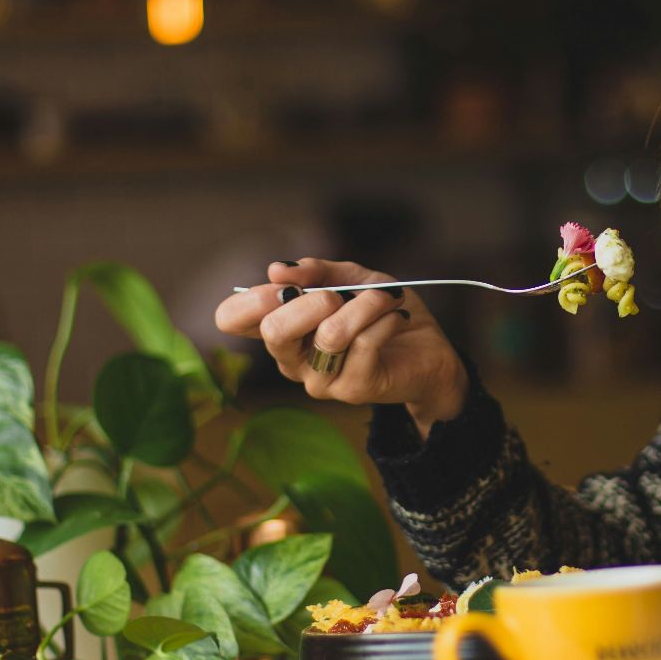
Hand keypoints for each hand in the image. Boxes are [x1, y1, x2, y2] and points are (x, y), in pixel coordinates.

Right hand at [213, 258, 467, 431]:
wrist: (429, 350)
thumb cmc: (381, 312)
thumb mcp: (351, 278)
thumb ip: (317, 271)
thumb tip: (276, 269)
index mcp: (281, 329)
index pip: (231, 319)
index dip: (251, 297)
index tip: (286, 284)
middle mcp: (291, 359)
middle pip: (273, 330)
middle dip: (312, 300)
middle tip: (340, 293)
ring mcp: (319, 380)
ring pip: (330, 334)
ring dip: (364, 304)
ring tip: (386, 297)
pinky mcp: (353, 389)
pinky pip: (365, 343)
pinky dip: (385, 318)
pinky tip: (397, 316)